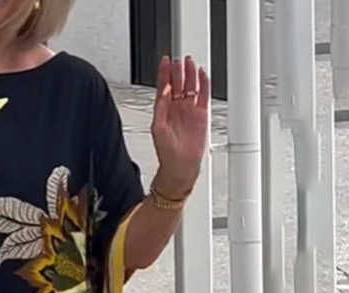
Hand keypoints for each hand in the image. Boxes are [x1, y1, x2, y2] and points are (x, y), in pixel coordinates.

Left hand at [151, 55, 209, 198]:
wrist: (181, 165)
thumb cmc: (167, 151)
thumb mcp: (157, 127)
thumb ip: (160, 106)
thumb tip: (163, 89)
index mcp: (163, 110)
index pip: (163, 86)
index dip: (164, 73)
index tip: (165, 60)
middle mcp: (176, 108)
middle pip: (178, 83)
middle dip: (178, 70)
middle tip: (179, 58)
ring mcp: (189, 110)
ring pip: (190, 86)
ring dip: (190, 74)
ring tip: (190, 61)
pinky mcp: (201, 114)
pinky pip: (203, 95)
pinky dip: (204, 84)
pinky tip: (202, 74)